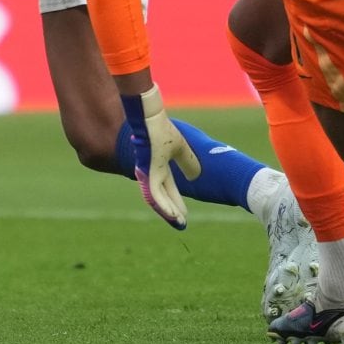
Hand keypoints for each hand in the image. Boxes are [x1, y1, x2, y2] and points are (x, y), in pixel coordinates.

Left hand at [120, 84, 198, 230]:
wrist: (150, 118)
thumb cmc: (162, 129)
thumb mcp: (180, 148)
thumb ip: (188, 161)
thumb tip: (196, 175)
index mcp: (160, 169)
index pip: (169, 190)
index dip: (176, 202)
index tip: (185, 215)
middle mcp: (153, 174)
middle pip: (163, 197)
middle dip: (172, 212)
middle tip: (181, 225)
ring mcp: (148, 173)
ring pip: (157, 198)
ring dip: (168, 211)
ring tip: (178, 222)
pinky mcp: (147, 172)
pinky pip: (154, 193)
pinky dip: (163, 204)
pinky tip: (171, 214)